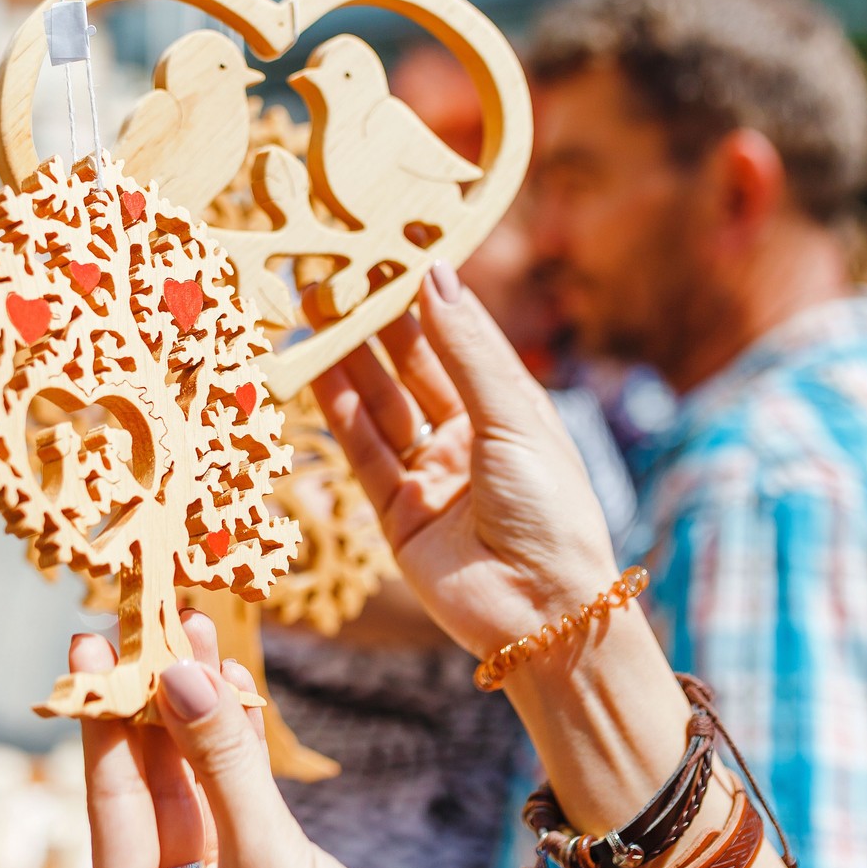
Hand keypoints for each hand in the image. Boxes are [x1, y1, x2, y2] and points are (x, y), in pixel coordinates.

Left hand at [77, 612, 475, 867]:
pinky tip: (233, 687)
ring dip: (196, 715)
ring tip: (195, 633)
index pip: (111, 806)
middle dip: (151, 704)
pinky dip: (234, 750)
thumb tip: (179, 673)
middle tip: (144, 623)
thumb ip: (223, 763)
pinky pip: (232, 805)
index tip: (92, 644)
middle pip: (146, 792)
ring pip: (191, 790)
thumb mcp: (270, 860)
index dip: (104, 718)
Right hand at [311, 261, 618, 656]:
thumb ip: (465, 349)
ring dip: (350, 361)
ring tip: (315, 313)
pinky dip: (340, 413)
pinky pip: (365, 453)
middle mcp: (470, 437)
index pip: (461, 338)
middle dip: (377, 325)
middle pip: (415, 368)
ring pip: (383, 406)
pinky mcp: (399, 514)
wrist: (544, 613)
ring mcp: (432, 475)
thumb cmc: (551, 509)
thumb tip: (434, 274)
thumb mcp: (513, 417)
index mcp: (511, 409)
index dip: (426, 297)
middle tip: (337, 276)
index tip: (389, 253)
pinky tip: (318, 371)